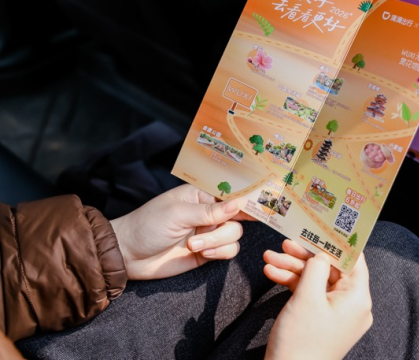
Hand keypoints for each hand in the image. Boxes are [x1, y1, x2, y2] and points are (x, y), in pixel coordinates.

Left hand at [110, 184, 254, 279]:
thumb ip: (210, 211)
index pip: (232, 193)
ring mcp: (209, 232)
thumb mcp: (178, 213)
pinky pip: (229, 251)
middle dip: (223, 229)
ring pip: (235, 235)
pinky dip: (219, 253)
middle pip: (238, 217)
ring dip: (218, 242)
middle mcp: (209, 212)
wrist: (129, 255)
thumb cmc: (147, 225)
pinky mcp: (208, 251)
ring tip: (194, 246)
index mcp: (202, 195)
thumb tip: (239, 204)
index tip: (259, 206)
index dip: (247, 199)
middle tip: (202, 235)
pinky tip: (201, 253)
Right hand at [263, 241, 372, 359]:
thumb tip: (322, 254)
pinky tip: (272, 273)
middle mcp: (352, 305)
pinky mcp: (321, 321)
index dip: (335, 242)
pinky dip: (292, 283)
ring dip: (292, 268)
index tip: (319, 226)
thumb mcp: (307, 297)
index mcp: (358, 298)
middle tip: (284, 243)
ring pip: (316, 280)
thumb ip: (316, 268)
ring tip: (268, 258)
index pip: (353, 260)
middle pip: (330, 268)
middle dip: (304, 256)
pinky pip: (310, 294)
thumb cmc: (301, 341)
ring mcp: (336, 314)